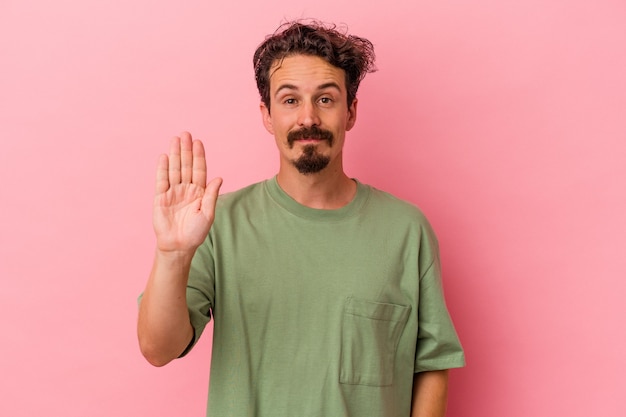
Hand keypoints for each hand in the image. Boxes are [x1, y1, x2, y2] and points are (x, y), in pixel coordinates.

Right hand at [152, 132, 221, 252]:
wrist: (178, 246)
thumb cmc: (195, 233)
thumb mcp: (208, 214)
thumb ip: (211, 195)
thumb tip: (219, 178)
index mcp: (199, 192)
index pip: (199, 170)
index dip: (199, 156)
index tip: (198, 142)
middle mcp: (186, 189)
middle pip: (186, 165)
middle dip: (186, 150)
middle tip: (186, 134)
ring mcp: (173, 192)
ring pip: (174, 169)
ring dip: (174, 154)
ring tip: (175, 139)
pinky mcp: (160, 198)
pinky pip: (161, 180)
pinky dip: (162, 168)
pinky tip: (164, 156)